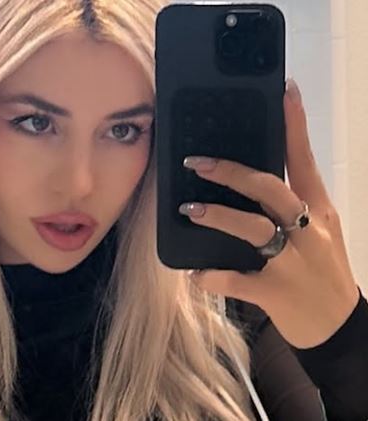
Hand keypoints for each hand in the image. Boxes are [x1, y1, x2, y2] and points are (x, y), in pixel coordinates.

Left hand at [182, 78, 359, 348]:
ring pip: (254, 229)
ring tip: (190, 210)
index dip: (293, 125)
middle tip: (197, 163)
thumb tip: (250, 175)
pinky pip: (236, 280)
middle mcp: (309, 231)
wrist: (339, 326)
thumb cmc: (321, 270)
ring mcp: (293, 262)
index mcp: (319, 210)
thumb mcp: (318, 230)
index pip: (305, 160)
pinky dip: (211, 275)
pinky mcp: (276, 293)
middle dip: (233, 173)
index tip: (282, 91)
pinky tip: (194, 272)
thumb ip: (291, 204)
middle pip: (271, 189)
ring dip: (219, 217)